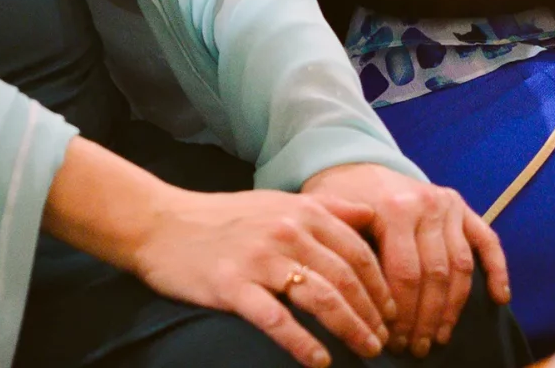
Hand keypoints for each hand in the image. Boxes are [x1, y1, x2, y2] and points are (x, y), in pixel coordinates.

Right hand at [127, 184, 394, 365]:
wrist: (162, 224)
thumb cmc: (224, 217)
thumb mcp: (278, 201)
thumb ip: (326, 207)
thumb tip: (370, 214)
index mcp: (302, 212)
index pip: (358, 252)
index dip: (382, 285)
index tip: (392, 312)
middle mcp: (287, 232)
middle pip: (346, 278)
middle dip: (373, 313)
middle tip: (385, 340)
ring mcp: (260, 259)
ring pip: (321, 298)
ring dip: (350, 329)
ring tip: (366, 350)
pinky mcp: (233, 286)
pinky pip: (277, 320)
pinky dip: (303, 343)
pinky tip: (319, 362)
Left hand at [303, 164, 510, 357]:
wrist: (357, 165)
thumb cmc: (340, 202)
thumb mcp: (333, 221)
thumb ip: (345, 253)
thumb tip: (352, 301)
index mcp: (395, 209)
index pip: (405, 274)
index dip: (402, 314)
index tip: (393, 343)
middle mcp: (427, 205)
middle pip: (434, 275)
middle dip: (425, 318)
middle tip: (415, 348)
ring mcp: (449, 205)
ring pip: (460, 266)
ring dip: (452, 308)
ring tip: (438, 338)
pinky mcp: (463, 207)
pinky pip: (488, 240)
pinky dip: (498, 269)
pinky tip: (500, 299)